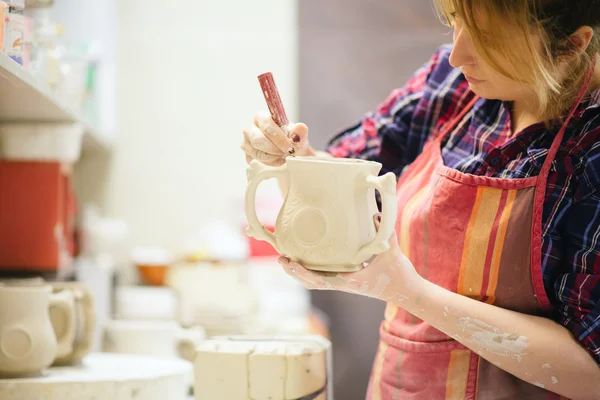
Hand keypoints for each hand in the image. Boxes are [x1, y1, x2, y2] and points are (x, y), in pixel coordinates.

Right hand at [241, 111, 311, 165]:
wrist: (289, 152)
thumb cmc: (291, 140)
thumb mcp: (299, 136)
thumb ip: (300, 131)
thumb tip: (299, 128)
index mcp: (261, 117)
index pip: (266, 124)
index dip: (279, 137)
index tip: (291, 147)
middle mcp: (250, 129)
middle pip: (259, 140)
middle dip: (276, 149)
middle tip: (288, 153)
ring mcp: (246, 143)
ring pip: (258, 154)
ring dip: (274, 157)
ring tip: (284, 155)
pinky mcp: (247, 156)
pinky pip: (258, 162)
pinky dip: (271, 163)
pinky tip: (279, 160)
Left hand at [278, 214, 423, 302]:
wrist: (406, 291)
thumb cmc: (399, 274)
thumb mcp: (392, 251)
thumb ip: (385, 232)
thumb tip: (376, 213)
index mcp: (350, 281)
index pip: (320, 280)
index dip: (303, 273)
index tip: (291, 263)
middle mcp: (344, 284)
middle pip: (311, 283)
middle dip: (294, 272)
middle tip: (281, 258)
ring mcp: (344, 284)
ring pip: (314, 283)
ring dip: (299, 274)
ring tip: (285, 261)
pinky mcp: (347, 282)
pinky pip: (322, 280)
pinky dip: (309, 273)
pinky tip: (303, 263)